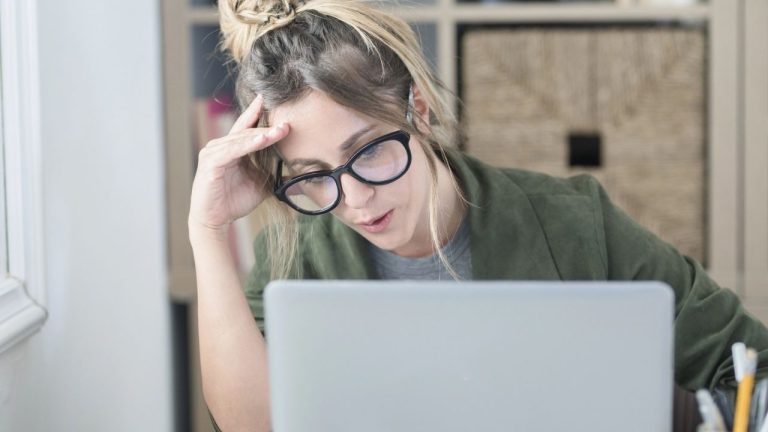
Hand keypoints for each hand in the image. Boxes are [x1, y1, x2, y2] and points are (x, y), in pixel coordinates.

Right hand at [188, 94, 288, 239]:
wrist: (215, 221)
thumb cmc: (234, 201)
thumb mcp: (262, 185)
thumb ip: (278, 176)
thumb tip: (302, 176)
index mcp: (232, 148)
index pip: (246, 125)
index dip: (257, 112)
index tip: (269, 98)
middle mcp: (221, 146)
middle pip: (247, 130)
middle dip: (268, 126)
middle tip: (288, 123)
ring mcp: (214, 153)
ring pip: (241, 139)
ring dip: (261, 134)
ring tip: (280, 130)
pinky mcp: (211, 163)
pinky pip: (232, 150)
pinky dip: (247, 145)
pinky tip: (262, 140)